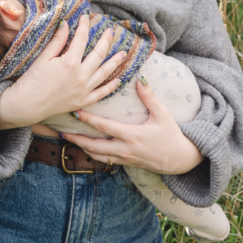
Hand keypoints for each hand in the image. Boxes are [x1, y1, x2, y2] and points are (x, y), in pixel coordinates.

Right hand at [0, 19, 126, 128]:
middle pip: (99, 54)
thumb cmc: (32, 80)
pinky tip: (117, 80)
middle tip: (111, 31)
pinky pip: (101, 93)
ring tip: (123, 54)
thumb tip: (65, 23)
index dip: (84, 25)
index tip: (86, 17)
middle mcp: (81, 76)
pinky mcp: (82, 101)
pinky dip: (110, 87)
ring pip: (104, 73)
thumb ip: (57, 41)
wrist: (27, 105)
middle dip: (106, 40)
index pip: (82, 38)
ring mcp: (84, 90)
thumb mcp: (43, 57)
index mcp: (70, 62)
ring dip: (115, 62)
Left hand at [61, 78, 203, 174]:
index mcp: (132, 135)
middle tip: (62, 131)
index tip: (75, 110)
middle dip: (77, 139)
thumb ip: (150, 97)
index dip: (88, 119)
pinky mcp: (127, 164)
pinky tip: (86, 149)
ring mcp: (125, 159)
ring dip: (82, 148)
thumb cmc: (172, 135)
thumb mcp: (163, 114)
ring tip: (69, 140)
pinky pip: (106, 161)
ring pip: (98, 156)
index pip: (104, 127)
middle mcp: (125, 149)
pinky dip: (93, 155)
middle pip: (94, 146)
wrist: (181, 159)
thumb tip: (139, 78)